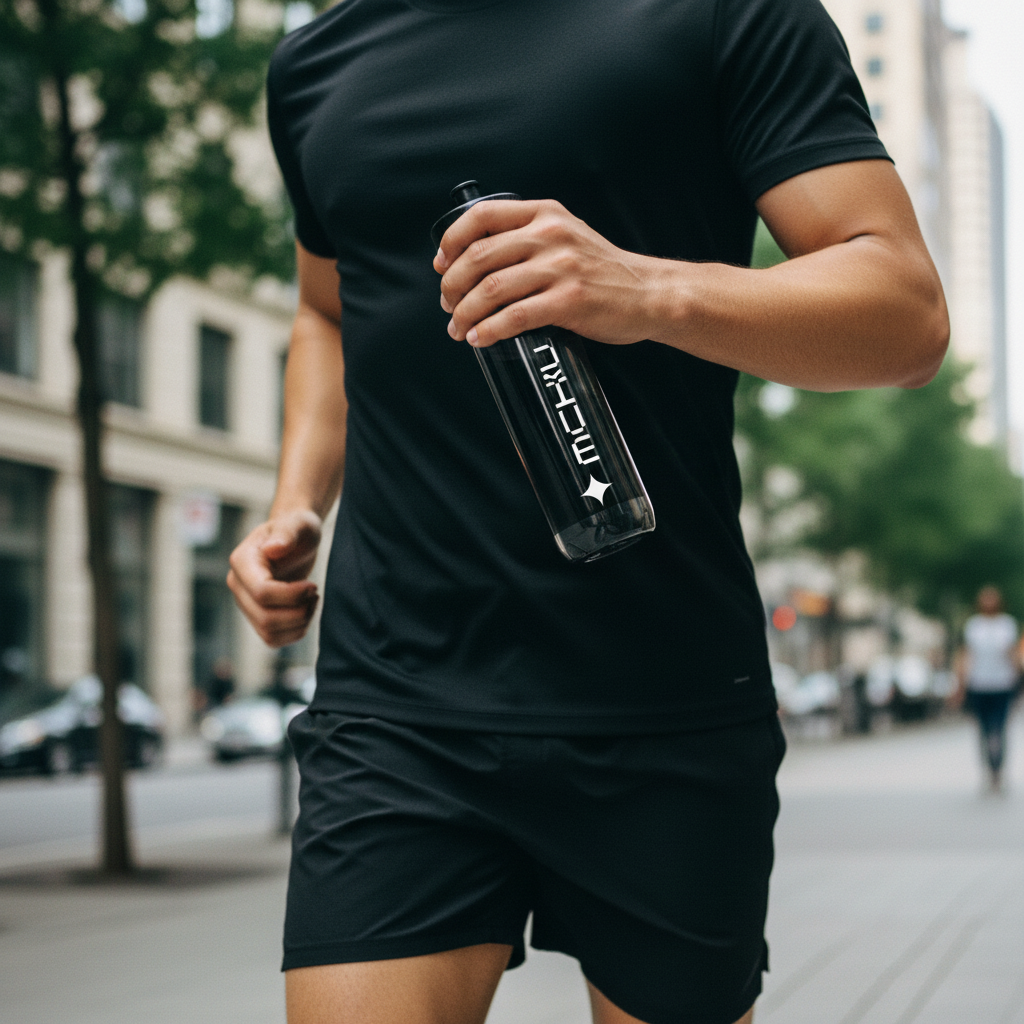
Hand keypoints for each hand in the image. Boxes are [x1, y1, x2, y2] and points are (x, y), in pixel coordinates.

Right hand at [227, 508, 321, 647]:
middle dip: (298, 611)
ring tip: (313, 601)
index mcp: (242, 561)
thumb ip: (287, 532)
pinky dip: (295, 632)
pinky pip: (273, 639)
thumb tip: (273, 549)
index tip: (313, 586)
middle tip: (315, 593)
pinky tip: (306, 611)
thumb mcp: (299, 524)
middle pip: (265, 617)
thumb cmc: (298, 529)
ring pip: (268, 632)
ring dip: (299, 623)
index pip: (262, 592)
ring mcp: (245, 603)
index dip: (292, 595)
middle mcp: (238, 584)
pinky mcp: (257, 616)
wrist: (296, 540)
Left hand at [433, 199, 663, 348]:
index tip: (441, 265)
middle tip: (448, 305)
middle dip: (453, 286)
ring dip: (465, 313)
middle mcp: (550, 235)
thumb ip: (529, 238)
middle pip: (478, 257)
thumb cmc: (604, 272)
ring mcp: (561, 268)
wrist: (650, 293)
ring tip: (458, 328)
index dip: (451, 241)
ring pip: (491, 289)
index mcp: (545, 214)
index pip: (481, 217)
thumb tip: (476, 262)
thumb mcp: (567, 237)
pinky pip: (514, 317)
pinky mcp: (568, 301)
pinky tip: (480, 339)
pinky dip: (489, 331)